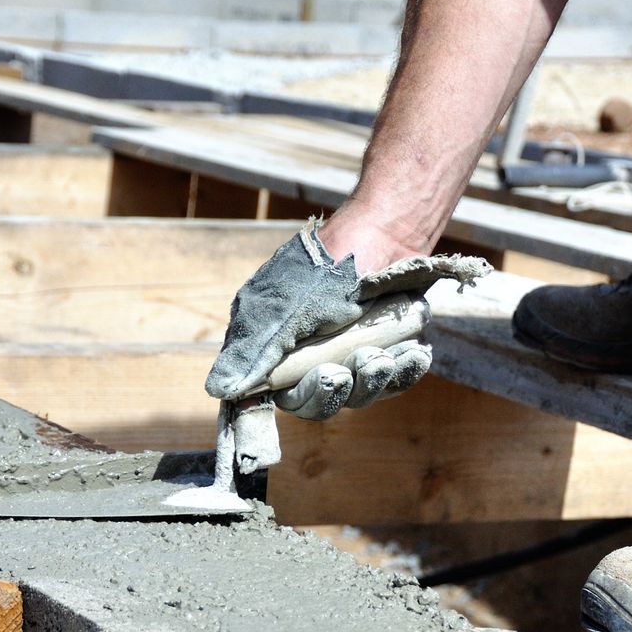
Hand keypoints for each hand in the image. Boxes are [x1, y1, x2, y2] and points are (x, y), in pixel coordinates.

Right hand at [204, 223, 489, 405]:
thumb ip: (255, 352)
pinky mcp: (383, 348)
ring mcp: (348, 352)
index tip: (318, 385)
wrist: (385, 231)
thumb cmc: (326, 266)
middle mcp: (308, 353)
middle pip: (317, 400)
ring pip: (357, 394)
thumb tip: (217, 391)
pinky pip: (392, 380)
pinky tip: (414, 353)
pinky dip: (403, 371)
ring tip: (382, 355)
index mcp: (274, 344)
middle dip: (334, 390)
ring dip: (371, 379)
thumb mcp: (285, 309)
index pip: (275, 393)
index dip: (295, 397)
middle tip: (344, 372)